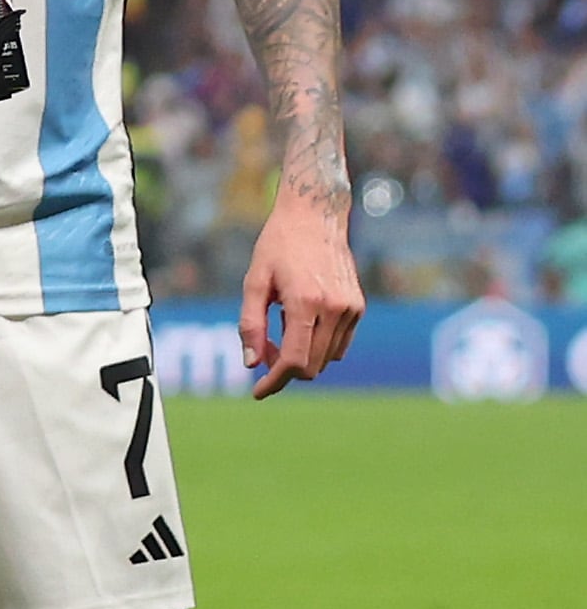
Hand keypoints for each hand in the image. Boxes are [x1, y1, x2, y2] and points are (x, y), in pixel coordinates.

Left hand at [241, 193, 363, 397]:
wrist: (315, 217)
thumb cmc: (277, 245)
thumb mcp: (254, 281)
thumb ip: (250, 324)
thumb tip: (252, 364)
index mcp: (306, 302)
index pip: (294, 361)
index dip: (275, 381)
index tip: (258, 391)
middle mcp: (334, 309)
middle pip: (311, 366)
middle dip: (284, 369)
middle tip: (263, 352)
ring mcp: (351, 310)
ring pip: (326, 359)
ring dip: (301, 357)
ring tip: (280, 326)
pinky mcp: (358, 308)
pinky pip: (339, 345)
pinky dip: (318, 346)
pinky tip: (300, 322)